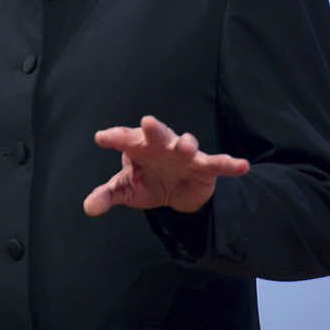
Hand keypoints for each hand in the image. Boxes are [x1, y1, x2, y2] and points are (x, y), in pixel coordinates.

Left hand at [83, 115, 249, 216]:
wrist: (176, 193)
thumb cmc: (147, 181)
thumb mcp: (127, 190)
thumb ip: (107, 195)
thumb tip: (88, 207)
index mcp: (137, 145)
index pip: (123, 138)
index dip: (113, 137)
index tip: (101, 138)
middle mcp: (161, 144)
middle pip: (156, 132)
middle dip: (153, 128)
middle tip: (146, 122)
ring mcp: (184, 153)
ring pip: (186, 143)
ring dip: (187, 144)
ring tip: (186, 148)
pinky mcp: (205, 166)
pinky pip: (218, 163)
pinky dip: (230, 164)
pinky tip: (241, 166)